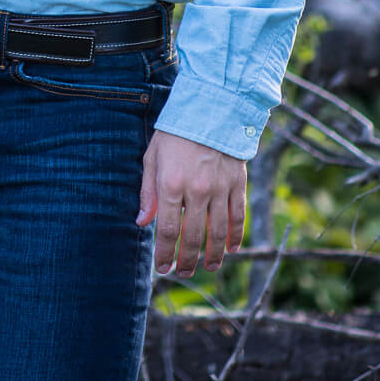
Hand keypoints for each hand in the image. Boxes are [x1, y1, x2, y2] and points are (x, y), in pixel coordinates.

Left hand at [137, 131, 245, 276]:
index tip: (163, 268)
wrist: (211, 107)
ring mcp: (219, 188)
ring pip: (217, 233)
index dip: (165, 253)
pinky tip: (230, 249)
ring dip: (212, 255)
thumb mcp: (153, 157)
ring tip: (207, 268)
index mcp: (171, 184)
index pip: (167, 230)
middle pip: (193, 237)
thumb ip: (147, 192)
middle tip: (184, 273)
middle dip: (188, 260)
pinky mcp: (237, 184)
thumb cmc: (176, 132)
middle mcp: (196, 190)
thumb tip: (141, 223)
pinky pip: (237, 217)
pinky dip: (235, 236)